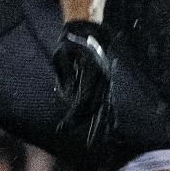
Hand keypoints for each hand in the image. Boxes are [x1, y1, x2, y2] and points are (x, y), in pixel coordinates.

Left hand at [52, 20, 112, 143]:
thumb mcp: (61, 57)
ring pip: (103, 106)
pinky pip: (106, 101)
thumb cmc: (71, 42)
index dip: (73, 116)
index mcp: (91, 72)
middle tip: (78, 139)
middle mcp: (102, 78)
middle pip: (94, 107)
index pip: (82, 101)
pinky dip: (106, 114)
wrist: (88, 29)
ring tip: (95, 141)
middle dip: (85, 123)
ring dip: (99, 124)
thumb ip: (65, 78)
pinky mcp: (105, 81)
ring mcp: (105, 80)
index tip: (62, 127)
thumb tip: (68, 98)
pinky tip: (108, 127)